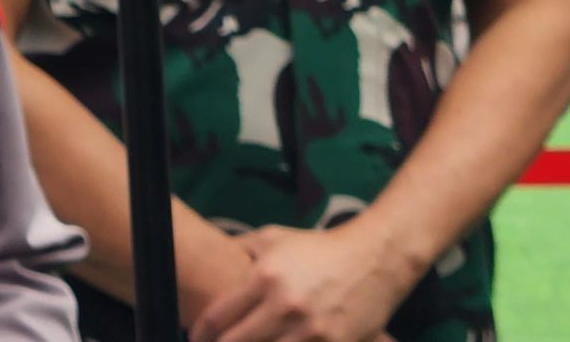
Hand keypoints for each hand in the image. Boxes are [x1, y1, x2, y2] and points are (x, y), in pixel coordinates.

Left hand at [192, 224, 416, 341]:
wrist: (374, 258)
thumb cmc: (318, 247)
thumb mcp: (272, 238)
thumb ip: (238, 248)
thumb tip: (209, 254)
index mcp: (264, 278)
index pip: (217, 317)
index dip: (199, 333)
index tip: (196, 338)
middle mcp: (284, 306)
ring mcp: (311, 331)